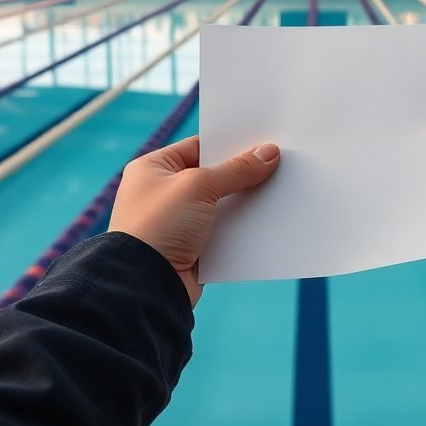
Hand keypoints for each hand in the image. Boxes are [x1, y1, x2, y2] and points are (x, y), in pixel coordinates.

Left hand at [108, 136, 279, 305]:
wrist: (146, 285)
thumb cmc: (160, 226)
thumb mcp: (199, 186)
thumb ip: (236, 169)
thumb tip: (269, 153)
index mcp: (153, 168)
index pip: (198, 146)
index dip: (229, 143)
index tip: (262, 141)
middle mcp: (162, 193)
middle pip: (212, 176)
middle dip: (242, 174)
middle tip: (277, 164)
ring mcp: (176, 223)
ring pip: (220, 206)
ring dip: (244, 203)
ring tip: (279, 192)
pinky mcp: (190, 250)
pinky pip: (222, 233)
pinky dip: (241, 229)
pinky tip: (266, 222)